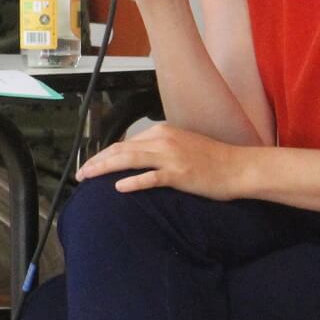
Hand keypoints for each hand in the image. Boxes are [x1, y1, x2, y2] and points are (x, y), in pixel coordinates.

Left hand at [76, 123, 254, 199]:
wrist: (238, 167)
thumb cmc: (212, 160)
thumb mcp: (181, 146)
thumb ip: (159, 149)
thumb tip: (137, 158)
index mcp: (162, 132)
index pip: (125, 143)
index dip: (104, 155)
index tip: (90, 165)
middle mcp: (163, 140)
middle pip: (121, 150)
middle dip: (97, 161)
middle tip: (80, 175)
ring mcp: (171, 156)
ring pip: (129, 160)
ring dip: (105, 169)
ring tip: (88, 178)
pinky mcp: (179, 173)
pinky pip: (151, 177)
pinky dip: (133, 182)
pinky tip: (119, 188)